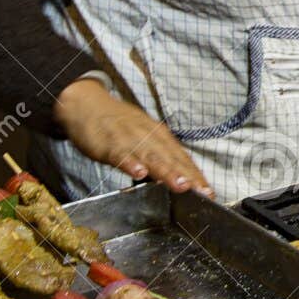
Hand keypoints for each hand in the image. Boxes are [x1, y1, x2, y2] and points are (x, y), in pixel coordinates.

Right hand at [54, 78, 213, 196]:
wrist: (88, 105)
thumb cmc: (120, 126)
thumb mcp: (146, 138)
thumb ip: (162, 157)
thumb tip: (181, 178)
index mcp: (160, 137)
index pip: (182, 158)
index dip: (196, 176)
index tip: (210, 193)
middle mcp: (149, 137)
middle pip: (172, 158)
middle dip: (188, 176)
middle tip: (202, 191)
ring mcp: (130, 139)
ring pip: (151, 157)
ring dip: (166, 171)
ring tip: (180, 185)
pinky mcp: (109, 144)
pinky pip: (121, 155)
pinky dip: (130, 163)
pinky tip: (138, 173)